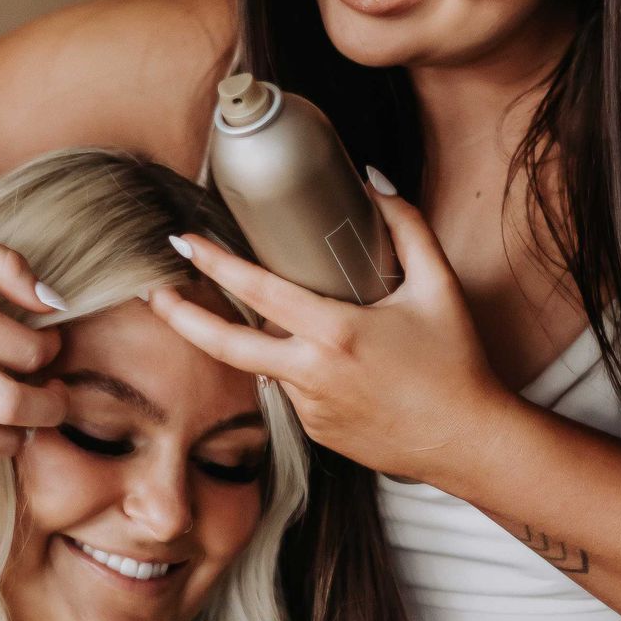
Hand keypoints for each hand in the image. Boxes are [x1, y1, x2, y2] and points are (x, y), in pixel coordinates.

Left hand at [151, 180, 514, 489]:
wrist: (467, 443)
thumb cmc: (457, 365)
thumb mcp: (439, 286)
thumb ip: (407, 225)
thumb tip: (374, 178)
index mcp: (336, 333)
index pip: (258, 293)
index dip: (215, 264)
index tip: (182, 242)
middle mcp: (312, 374)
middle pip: (224, 345)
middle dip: (180, 317)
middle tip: (152, 292)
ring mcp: (309, 409)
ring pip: (268, 365)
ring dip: (277, 342)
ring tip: (338, 337)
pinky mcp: (315, 434)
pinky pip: (293, 391)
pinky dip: (305, 371)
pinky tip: (354, 372)